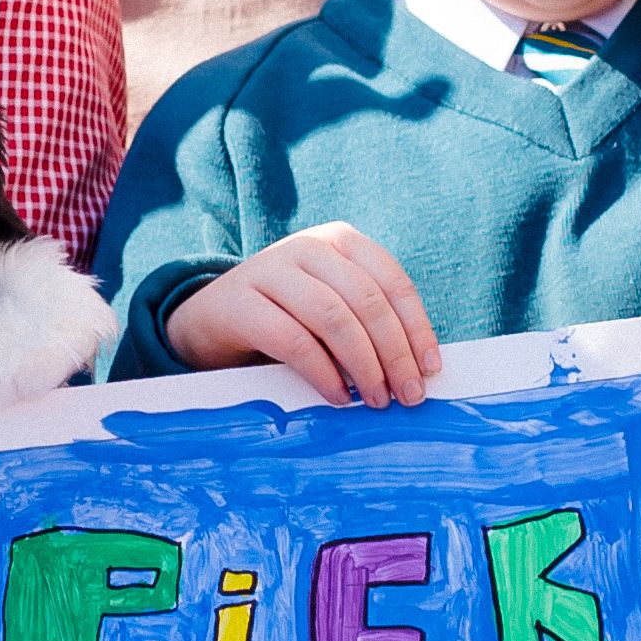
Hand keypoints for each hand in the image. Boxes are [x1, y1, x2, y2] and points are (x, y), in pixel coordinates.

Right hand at [162, 222, 443, 403]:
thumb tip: (418, 368)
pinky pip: (292, 339)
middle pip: (367, 300)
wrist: (210, 318)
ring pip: (333, 317)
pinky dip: (322, 372)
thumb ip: (368, 323)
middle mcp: (307, 247)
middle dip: (394, 353)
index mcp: (339, 241)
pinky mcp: (240, 301)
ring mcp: (270, 269)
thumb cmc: (286, 317)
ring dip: (363, 365)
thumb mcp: (331, 306)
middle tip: (408, 395)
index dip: (416, 327)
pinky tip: (338, 395)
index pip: (391, 281)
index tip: (430, 368)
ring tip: (376, 400)